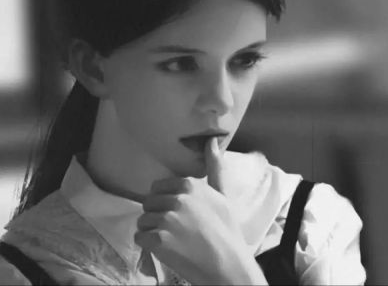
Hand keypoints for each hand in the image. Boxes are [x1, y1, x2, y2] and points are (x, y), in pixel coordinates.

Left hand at [134, 138, 267, 284]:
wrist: (229, 266)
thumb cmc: (227, 230)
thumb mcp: (223, 195)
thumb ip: (215, 166)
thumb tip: (212, 139)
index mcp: (190, 185)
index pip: (158, 187)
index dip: (164, 201)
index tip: (177, 213)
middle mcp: (177, 199)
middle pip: (149, 203)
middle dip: (157, 215)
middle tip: (174, 229)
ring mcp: (167, 219)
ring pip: (142, 220)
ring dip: (151, 230)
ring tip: (170, 239)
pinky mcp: (159, 241)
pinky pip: (139, 237)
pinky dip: (148, 245)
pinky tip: (165, 249)